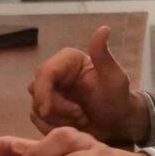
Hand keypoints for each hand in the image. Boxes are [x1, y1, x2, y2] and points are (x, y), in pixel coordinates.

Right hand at [27, 25, 148, 142]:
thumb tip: (104, 28)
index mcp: (67, 61)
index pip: (44, 73)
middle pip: (36, 91)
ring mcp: (48, 92)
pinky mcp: (47, 109)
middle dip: (56, 109)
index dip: (43, 91)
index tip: (47, 109)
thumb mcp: (115, 78)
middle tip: (81, 117)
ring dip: (57, 120)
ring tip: (81, 121)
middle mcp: (54, 73)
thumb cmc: (118, 98)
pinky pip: (37, 120)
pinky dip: (52, 127)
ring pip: (36, 107)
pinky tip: (71, 128)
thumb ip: (103, 55)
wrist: (118, 122)